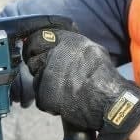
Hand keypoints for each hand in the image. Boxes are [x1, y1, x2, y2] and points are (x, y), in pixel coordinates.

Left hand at [23, 28, 139, 139]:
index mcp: (64, 41)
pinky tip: (64, 100)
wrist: (107, 99)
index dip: (35, 47)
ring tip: (65, 90)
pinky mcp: (43, 94)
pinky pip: (41, 97)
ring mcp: (45, 75)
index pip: (36, 39)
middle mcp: (51, 55)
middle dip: (38, 66)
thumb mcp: (91, 50)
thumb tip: (56, 42)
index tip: (35, 52)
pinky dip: (50, 100)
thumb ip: (71, 45)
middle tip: (53, 75)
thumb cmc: (103, 76)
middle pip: (32, 59)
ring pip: (36, 79)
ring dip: (46, 84)